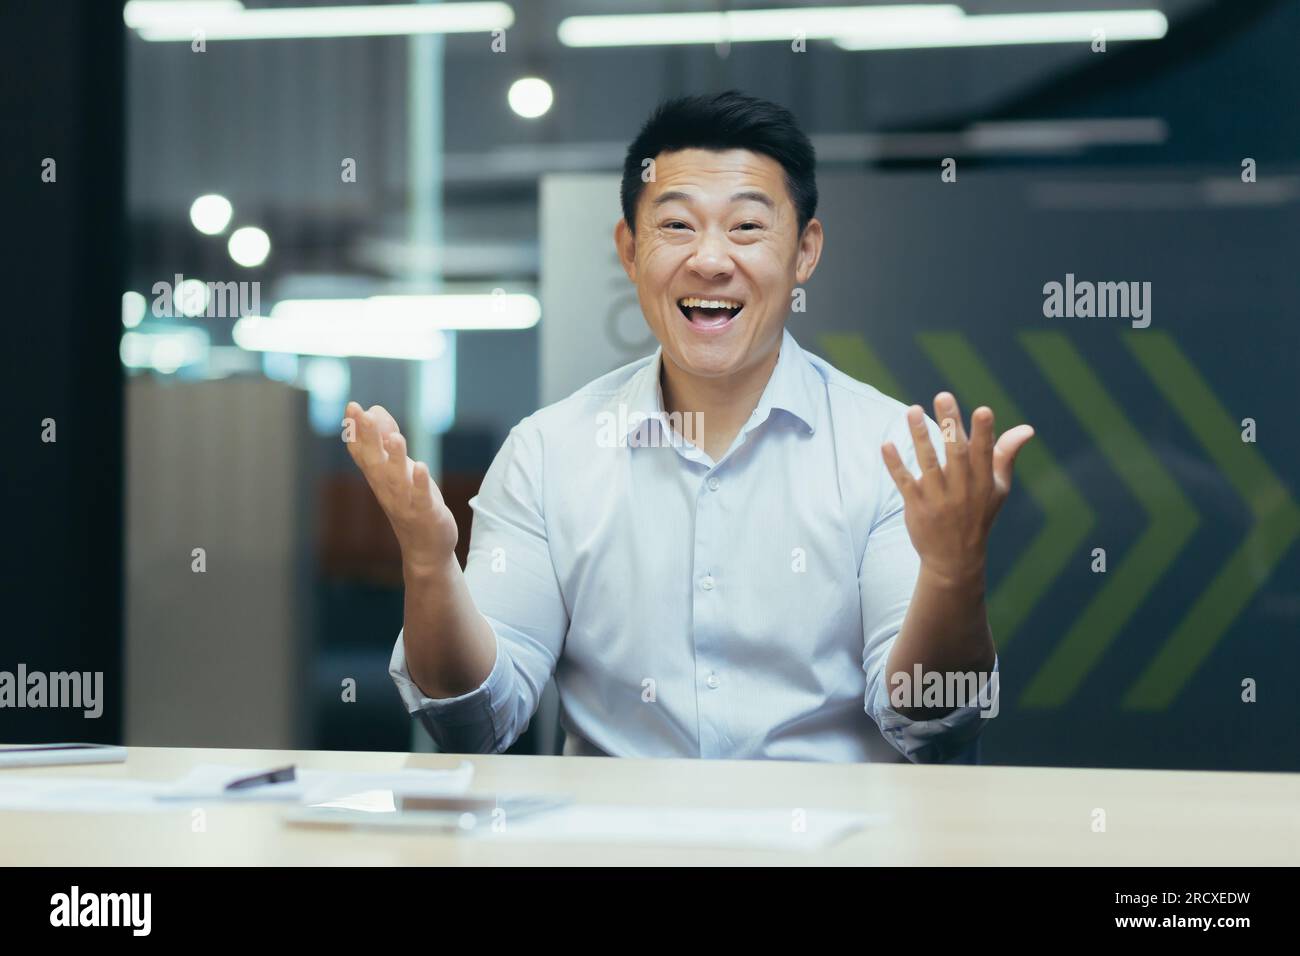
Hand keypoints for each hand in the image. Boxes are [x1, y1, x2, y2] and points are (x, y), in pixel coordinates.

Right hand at [342, 401, 458, 569]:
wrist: (424, 546)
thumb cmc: (410, 501)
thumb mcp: (397, 467)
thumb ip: (385, 439)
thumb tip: (373, 410)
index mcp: (379, 476)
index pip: (362, 451)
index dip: (356, 430)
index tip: (352, 406)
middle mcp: (387, 487)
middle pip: (374, 460)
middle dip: (369, 437)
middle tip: (363, 413)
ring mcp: (405, 501)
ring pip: (397, 478)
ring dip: (395, 458)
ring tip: (396, 437)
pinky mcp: (425, 513)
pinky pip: (420, 498)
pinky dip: (419, 484)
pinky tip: (421, 467)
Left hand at [881, 392, 1033, 587]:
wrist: (955, 559)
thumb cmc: (979, 515)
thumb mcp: (998, 488)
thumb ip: (1006, 455)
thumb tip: (1027, 428)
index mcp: (984, 482)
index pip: (985, 454)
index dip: (985, 433)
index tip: (983, 410)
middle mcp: (962, 489)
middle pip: (956, 453)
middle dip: (951, 424)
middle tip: (943, 395)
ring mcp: (938, 498)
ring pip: (928, 463)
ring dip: (920, 436)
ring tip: (912, 410)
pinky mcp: (916, 506)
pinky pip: (904, 482)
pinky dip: (895, 464)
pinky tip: (886, 445)